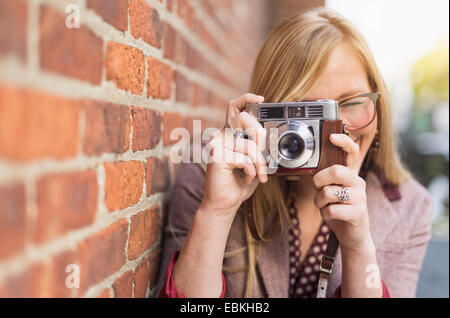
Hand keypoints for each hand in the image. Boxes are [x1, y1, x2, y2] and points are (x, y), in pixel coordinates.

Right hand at [201, 93, 267, 217]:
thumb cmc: (240, 183)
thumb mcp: (254, 162)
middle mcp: (221, 135)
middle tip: (264, 155)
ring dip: (259, 163)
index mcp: (230, 133)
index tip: (261, 99)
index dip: (246, 98)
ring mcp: (216, 145)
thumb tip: (269, 137)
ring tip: (258, 175)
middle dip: (260, 137)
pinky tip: (247, 179)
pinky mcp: (216, 157)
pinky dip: (251, 171)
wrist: (226, 204)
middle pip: (244, 119)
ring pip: (248, 144)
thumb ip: (258, 147)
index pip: (234, 107)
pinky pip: (244, 158)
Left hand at [312, 133, 373, 251]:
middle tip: (318, 188)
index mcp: (351, 175)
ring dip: (319, 201)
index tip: (332, 136)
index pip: (352, 153)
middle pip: (336, 171)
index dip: (344, 142)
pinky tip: (331, 216)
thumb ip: (327, 180)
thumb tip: (314, 170)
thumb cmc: (339, 210)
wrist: (353, 236)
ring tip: (325, 206)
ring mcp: (361, 199)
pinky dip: (325, 214)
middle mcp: (358, 183)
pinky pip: (331, 210)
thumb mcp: (332, 192)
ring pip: (329, 192)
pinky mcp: (358, 214)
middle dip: (319, 180)